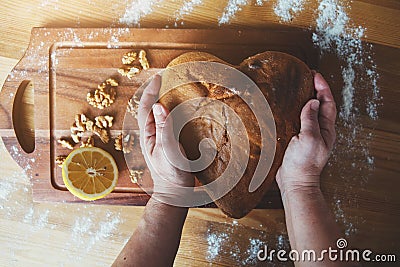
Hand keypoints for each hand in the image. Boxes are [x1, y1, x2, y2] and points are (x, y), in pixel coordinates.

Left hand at [137, 75, 193, 197]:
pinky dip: (175, 113)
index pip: (146, 108)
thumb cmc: (171, 175)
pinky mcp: (169, 144)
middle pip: (151, 108)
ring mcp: (160, 139)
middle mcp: (152, 135)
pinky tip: (184, 110)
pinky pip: (170, 123)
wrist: (176, 193)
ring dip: (166, 101)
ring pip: (160, 115)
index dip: (150, 91)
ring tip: (176, 89)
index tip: (159, 77)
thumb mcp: (168, 151)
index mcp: (148, 135)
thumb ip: (163, 129)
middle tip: (168, 79)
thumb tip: (159, 106)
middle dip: (157, 92)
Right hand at [276, 73, 336, 193]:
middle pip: (320, 105)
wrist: (295, 182)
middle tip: (307, 77)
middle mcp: (319, 130)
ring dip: (306, 99)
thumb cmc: (304, 163)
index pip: (327, 102)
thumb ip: (311, 119)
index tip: (314, 75)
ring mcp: (309, 135)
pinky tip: (287, 108)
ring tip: (297, 88)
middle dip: (316, 90)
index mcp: (326, 129)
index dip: (322, 87)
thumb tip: (312, 102)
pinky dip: (295, 110)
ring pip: (310, 112)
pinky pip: (299, 120)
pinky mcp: (297, 140)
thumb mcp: (309, 138)